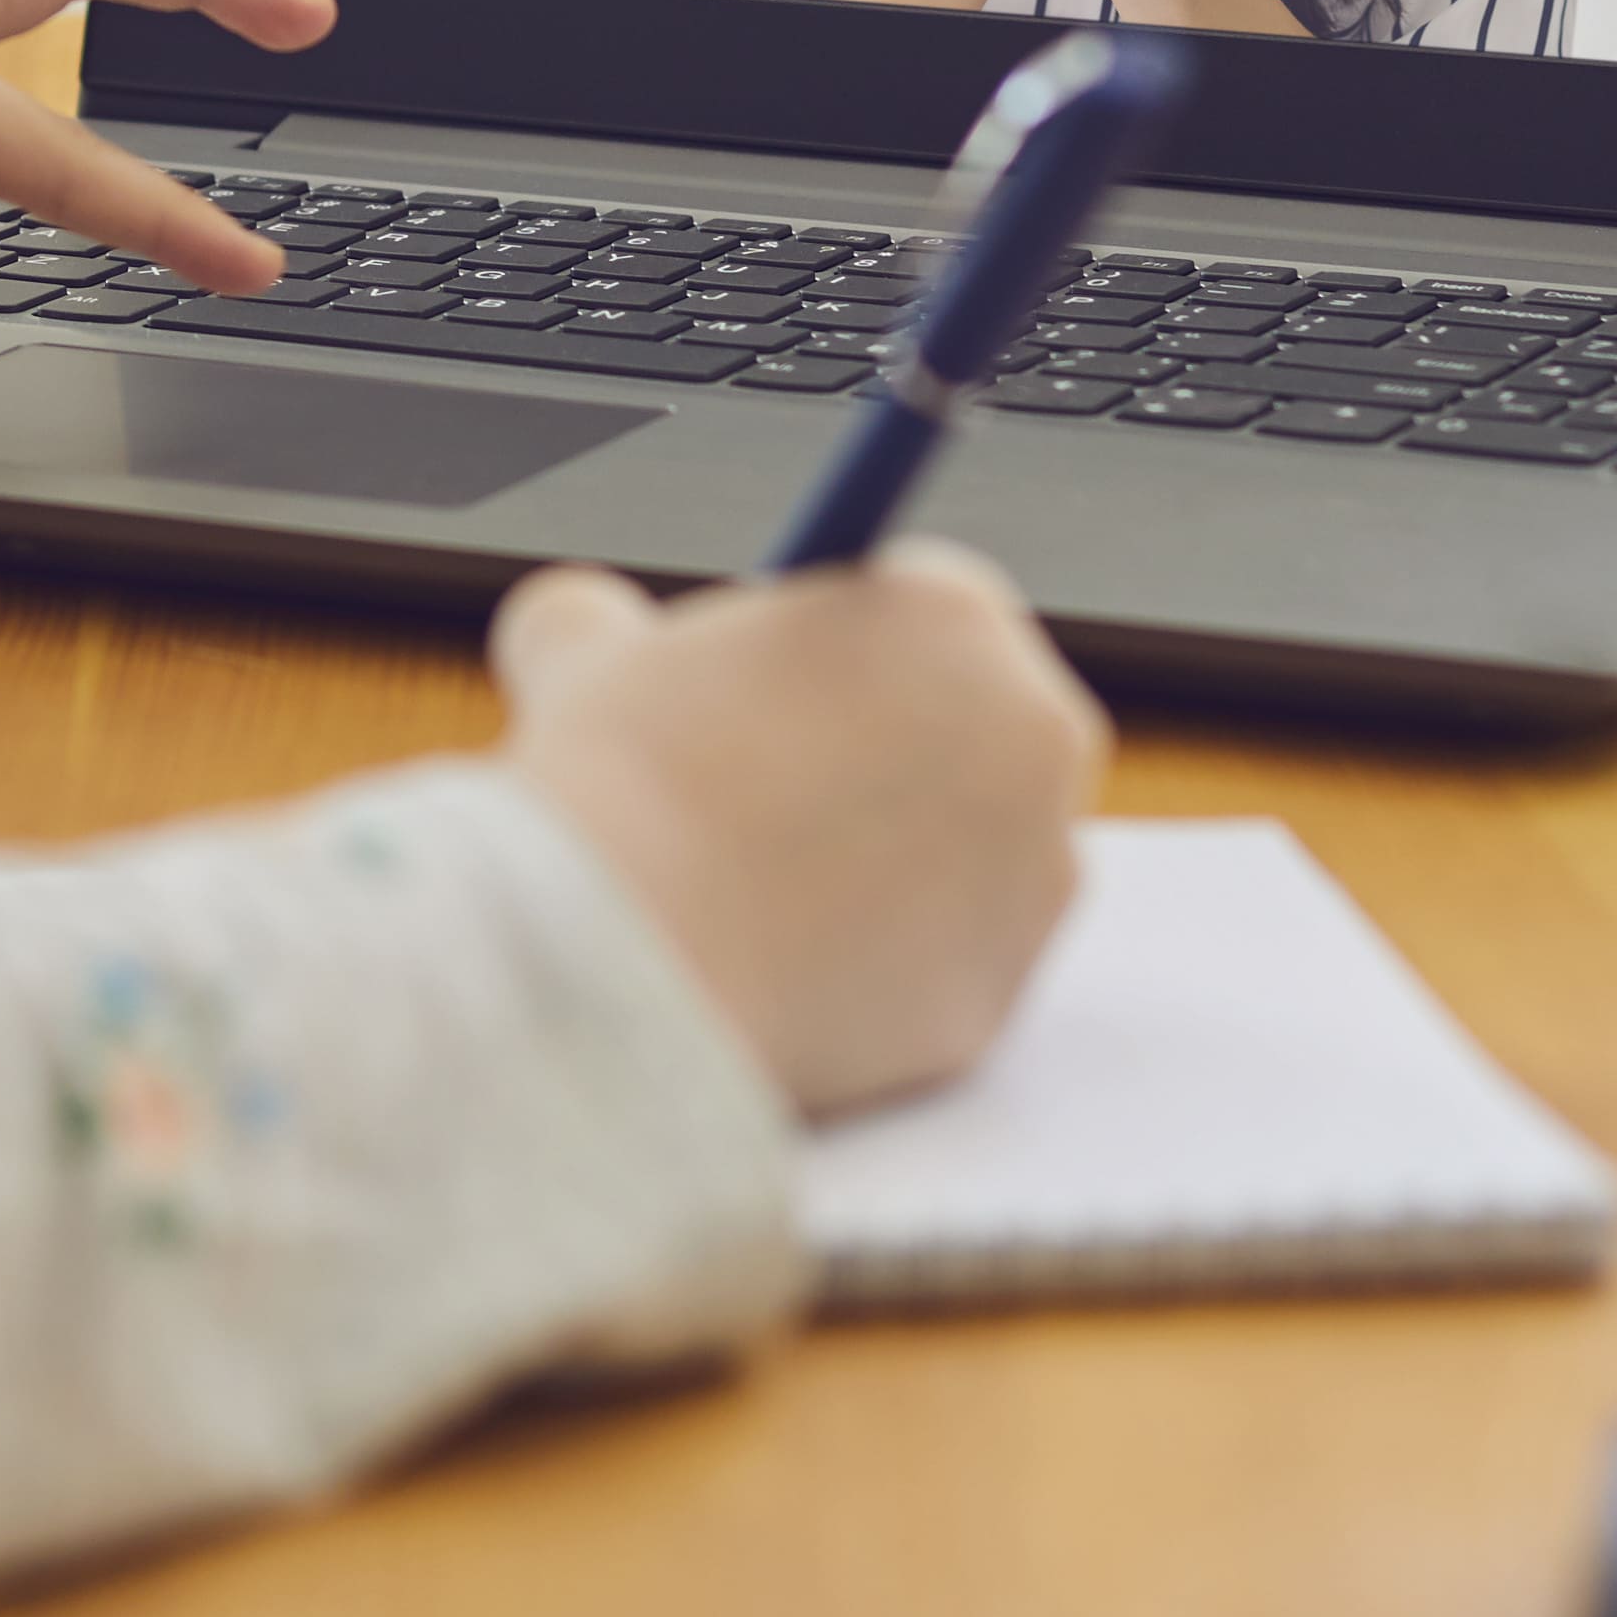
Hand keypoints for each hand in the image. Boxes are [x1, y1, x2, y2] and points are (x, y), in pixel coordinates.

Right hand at [489, 540, 1106, 1112]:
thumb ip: (608, 616)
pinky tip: (771, 972)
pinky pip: (936, 977)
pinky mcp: (997, 1011)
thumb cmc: (616, 787)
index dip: (843, 651)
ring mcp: (1032, 887)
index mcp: (955, 617)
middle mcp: (1033, 743)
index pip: (926, 606)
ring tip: (751, 890)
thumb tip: (583, 621)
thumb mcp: (589, 652)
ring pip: (963, 863)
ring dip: (884, 869)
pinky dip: (873, 977)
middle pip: (970, 731)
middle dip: (884, 756)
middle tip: (767, 790)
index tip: (779, 688)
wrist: (627, 970)